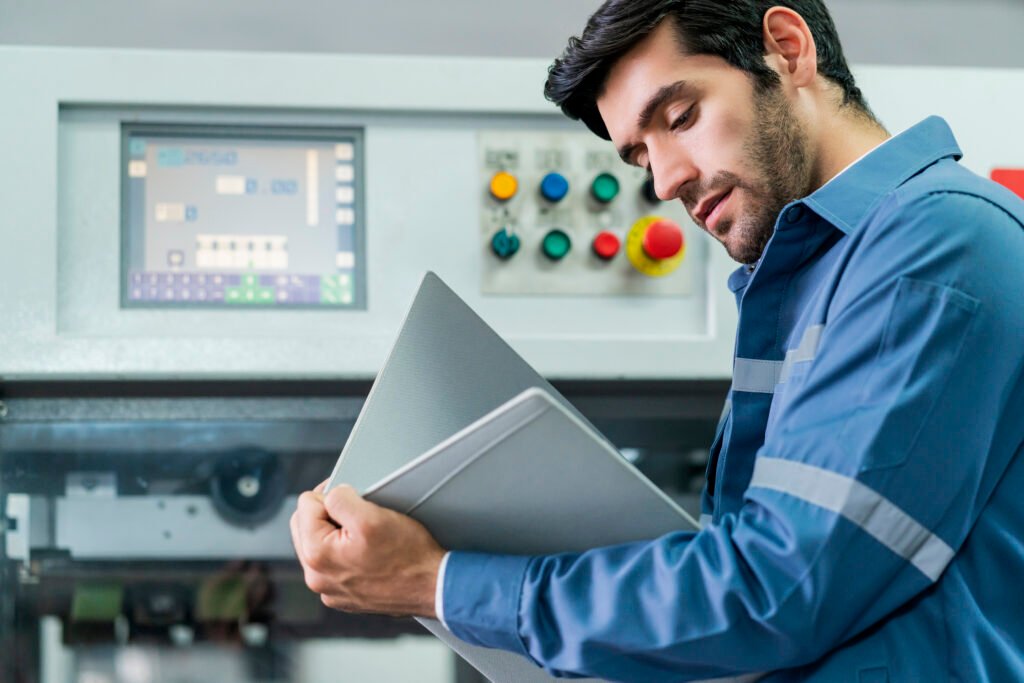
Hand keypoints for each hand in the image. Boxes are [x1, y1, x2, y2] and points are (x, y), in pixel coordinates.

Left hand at [290, 482, 445, 617]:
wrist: (433, 586)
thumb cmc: (408, 555)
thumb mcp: (372, 516)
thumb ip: (339, 499)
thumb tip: (328, 495)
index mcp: (316, 555)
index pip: (305, 504)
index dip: (331, 493)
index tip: (352, 496)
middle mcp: (317, 577)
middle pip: (305, 526)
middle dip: (328, 513)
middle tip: (358, 511)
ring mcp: (329, 590)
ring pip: (318, 545)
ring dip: (336, 532)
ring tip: (364, 532)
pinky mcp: (343, 596)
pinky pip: (333, 565)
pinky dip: (345, 553)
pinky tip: (367, 551)